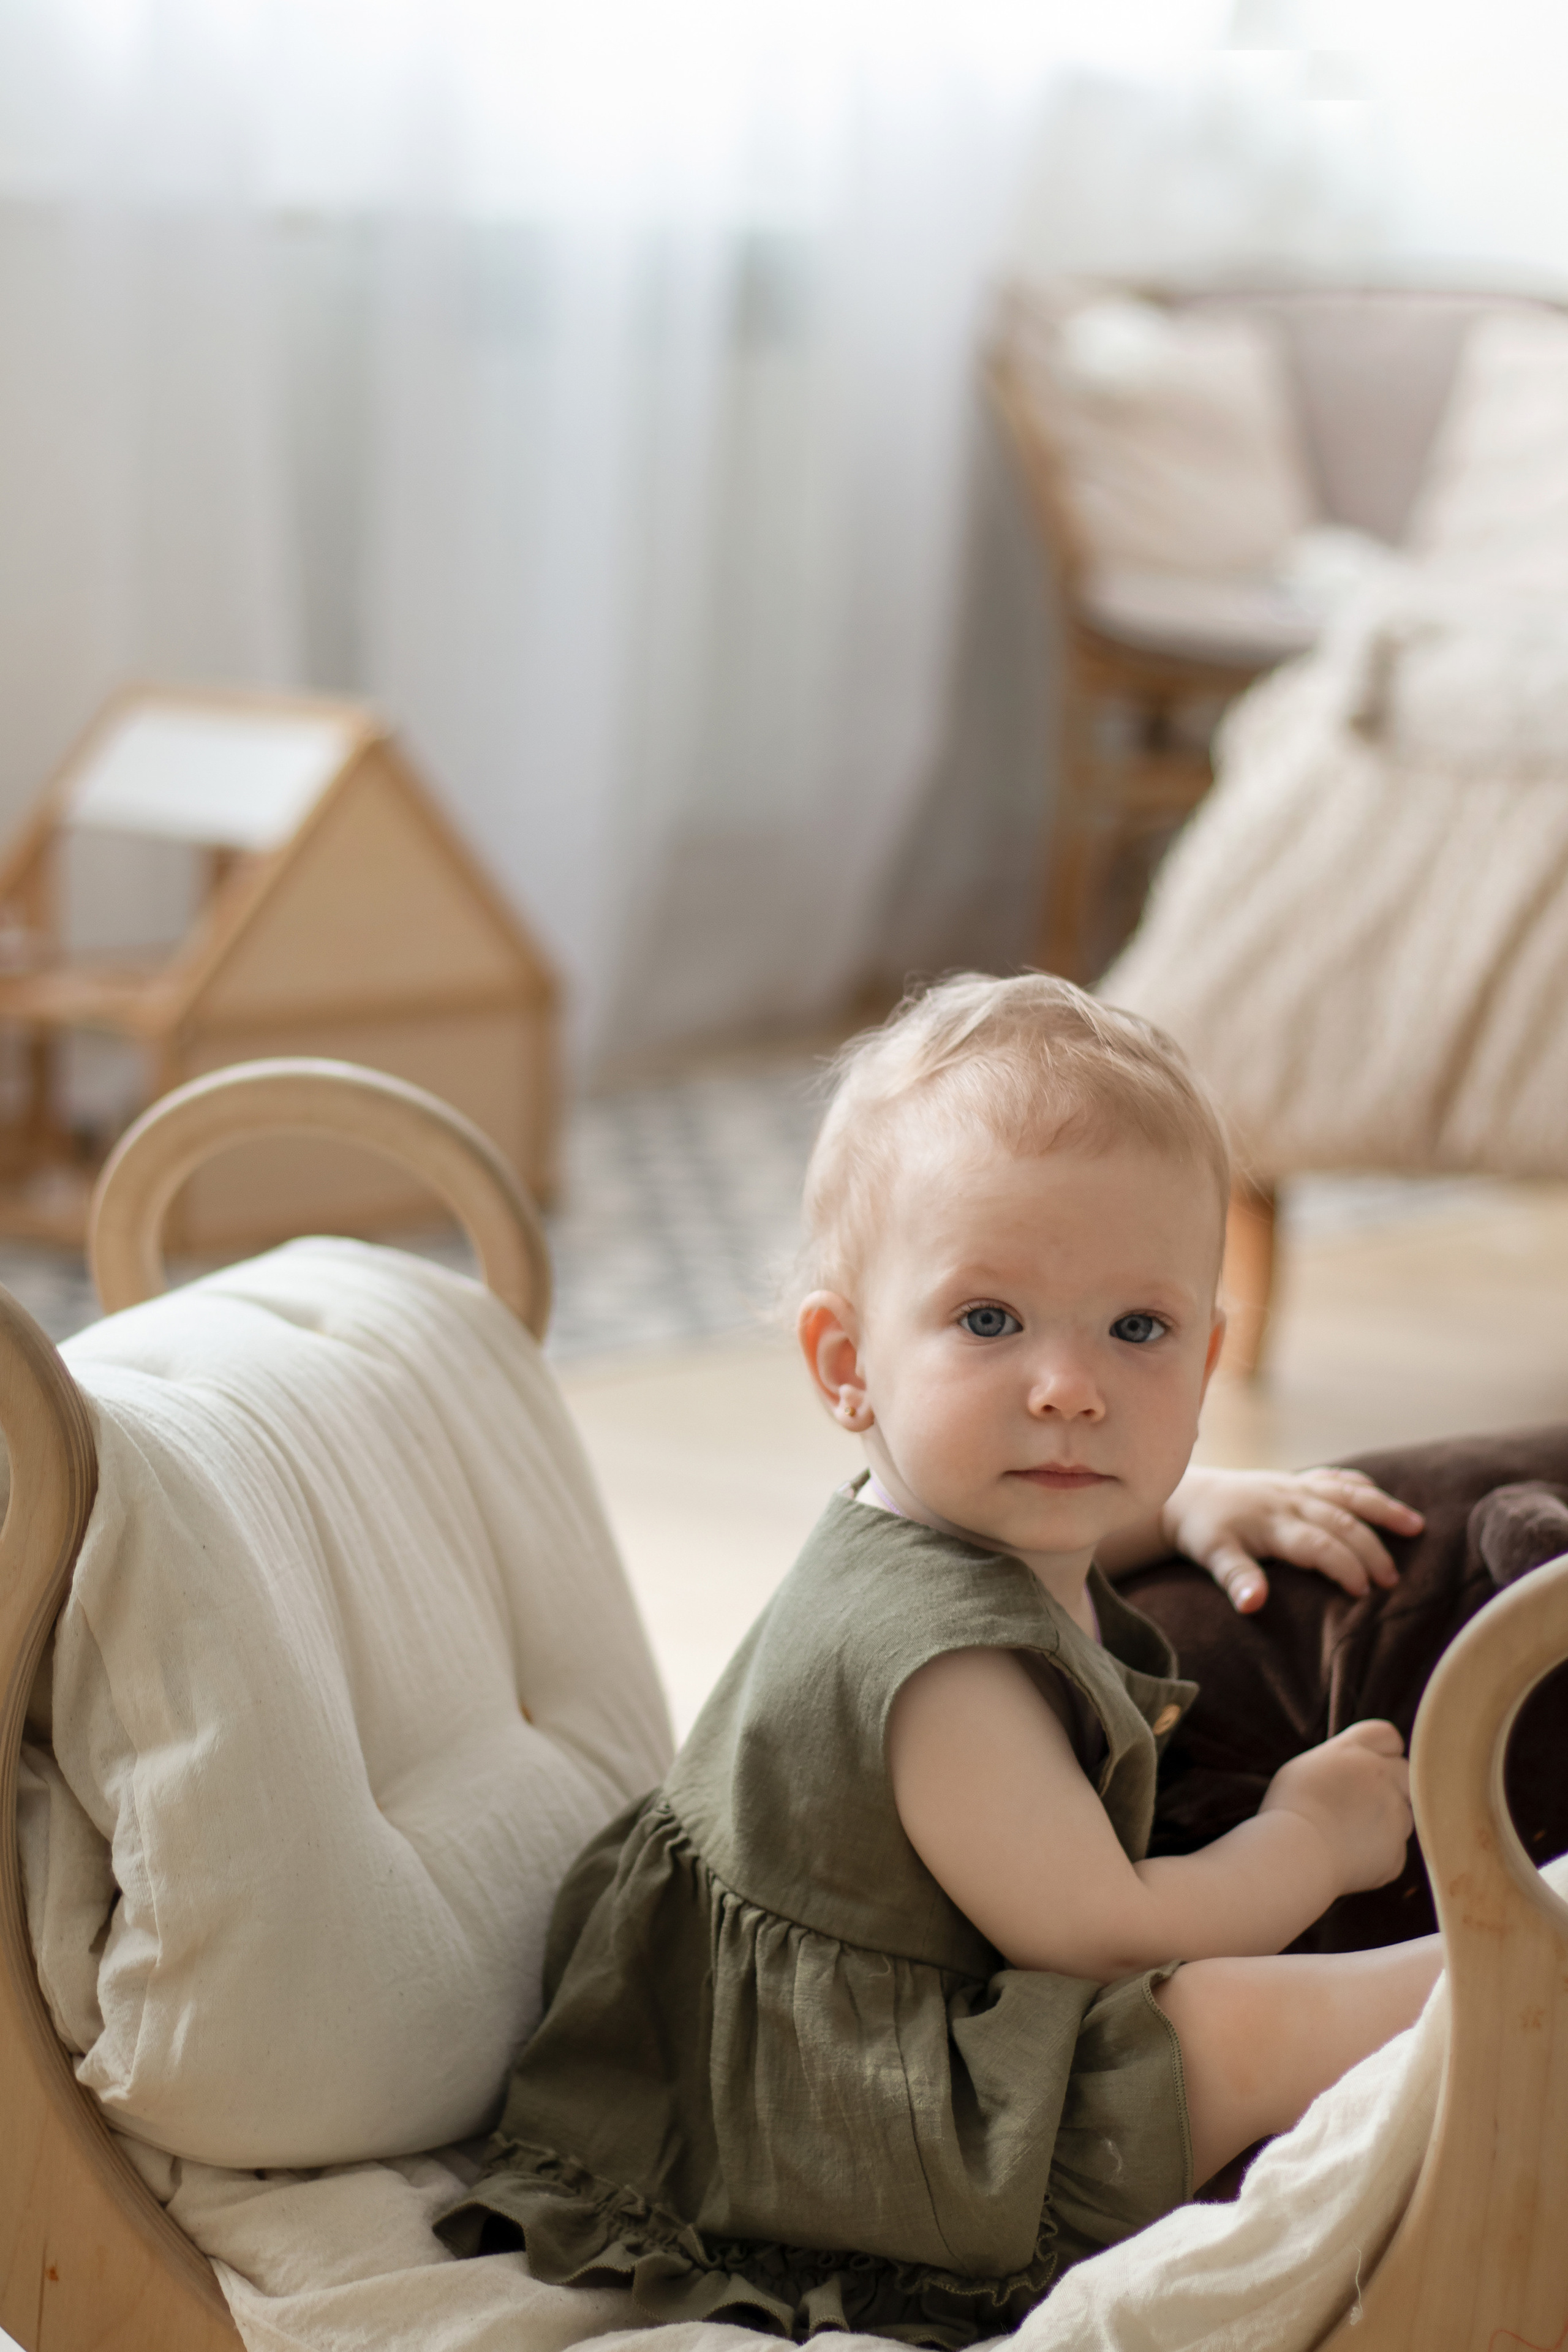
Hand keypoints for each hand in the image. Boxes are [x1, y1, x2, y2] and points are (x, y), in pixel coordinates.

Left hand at [1161, 1465, 1423, 1614]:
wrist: (1188, 1496)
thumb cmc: (1203, 1531)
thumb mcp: (1213, 1556)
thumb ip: (1236, 1579)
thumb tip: (1253, 1606)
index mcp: (1272, 1521)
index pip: (1319, 1545)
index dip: (1345, 1566)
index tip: (1366, 1592)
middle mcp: (1290, 1499)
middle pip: (1341, 1521)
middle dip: (1371, 1549)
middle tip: (1394, 1580)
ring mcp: (1296, 1487)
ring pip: (1348, 1494)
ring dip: (1382, 1509)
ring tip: (1416, 1526)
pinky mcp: (1297, 1481)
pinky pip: (1336, 1479)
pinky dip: (1362, 1488)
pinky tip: (1383, 1499)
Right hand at [1260, 1721, 1413, 1896]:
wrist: (1294, 1854)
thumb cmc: (1288, 1809)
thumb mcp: (1305, 1767)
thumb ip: (1339, 1762)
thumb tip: (1353, 1767)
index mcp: (1354, 1751)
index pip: (1387, 1736)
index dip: (1383, 1751)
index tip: (1373, 1764)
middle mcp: (1381, 1777)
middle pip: (1404, 1774)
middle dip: (1392, 1786)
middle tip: (1360, 1804)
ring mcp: (1394, 1815)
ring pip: (1401, 1816)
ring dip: (1384, 1823)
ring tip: (1345, 1836)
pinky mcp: (1396, 1852)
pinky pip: (1392, 1851)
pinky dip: (1377, 1856)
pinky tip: (1347, 1858)